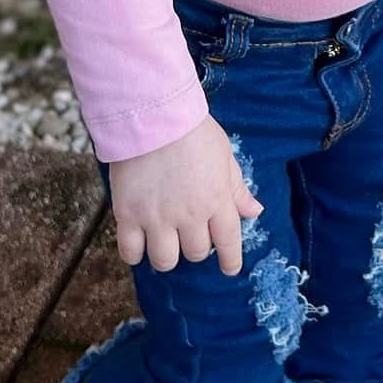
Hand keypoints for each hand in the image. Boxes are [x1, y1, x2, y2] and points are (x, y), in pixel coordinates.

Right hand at [108, 117, 262, 275]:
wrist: (151, 114)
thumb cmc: (192, 130)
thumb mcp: (224, 155)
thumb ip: (236, 188)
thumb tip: (255, 211)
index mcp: (217, 200)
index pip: (229, 243)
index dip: (231, 261)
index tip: (229, 268)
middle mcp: (189, 215)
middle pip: (196, 253)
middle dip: (196, 247)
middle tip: (189, 232)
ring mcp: (157, 217)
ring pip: (165, 260)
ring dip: (168, 255)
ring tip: (164, 240)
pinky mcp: (128, 214)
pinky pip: (130, 252)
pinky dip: (135, 253)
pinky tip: (138, 243)